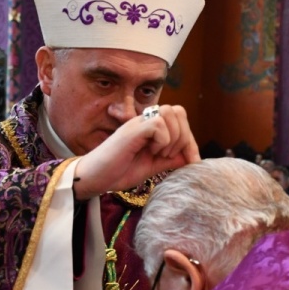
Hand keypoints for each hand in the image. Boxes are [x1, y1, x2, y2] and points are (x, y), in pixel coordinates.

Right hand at [73, 105, 199, 198]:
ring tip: (159, 153)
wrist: (95, 178)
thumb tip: (191, 157)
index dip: (191, 141)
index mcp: (151, 127)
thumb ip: (171, 159)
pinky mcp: (132, 130)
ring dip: (173, 137)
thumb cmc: (119, 171)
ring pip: (170, 113)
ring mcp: (138, 123)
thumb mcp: (153, 166)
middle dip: (184, 136)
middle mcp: (145, 121)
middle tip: (170, 156)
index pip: (181, 120)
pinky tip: (151, 151)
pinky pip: (158, 124)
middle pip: (179, 111)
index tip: (193, 162)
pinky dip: (162, 140)